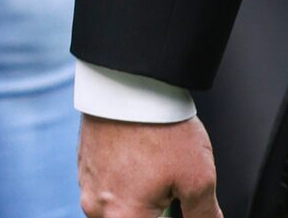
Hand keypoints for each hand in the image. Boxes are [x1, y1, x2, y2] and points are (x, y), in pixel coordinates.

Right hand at [80, 111, 219, 216]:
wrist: (128, 83)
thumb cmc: (161, 129)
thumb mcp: (198, 180)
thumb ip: (204, 216)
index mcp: (123, 217)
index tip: (183, 210)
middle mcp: (97, 206)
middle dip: (154, 213)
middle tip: (174, 197)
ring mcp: (87, 184)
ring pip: (118, 209)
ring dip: (140, 204)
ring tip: (162, 180)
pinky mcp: (83, 165)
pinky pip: (107, 189)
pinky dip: (125, 186)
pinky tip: (145, 166)